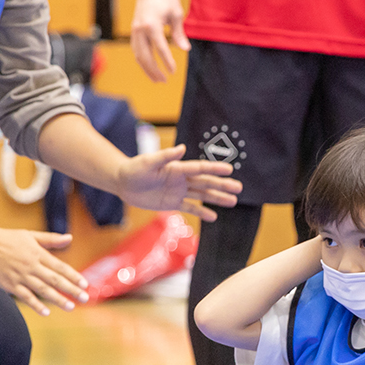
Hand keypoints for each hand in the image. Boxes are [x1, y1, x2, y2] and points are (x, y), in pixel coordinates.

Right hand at [0, 226, 86, 315]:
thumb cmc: (6, 238)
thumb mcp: (30, 235)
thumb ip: (51, 239)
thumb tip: (70, 238)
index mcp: (38, 253)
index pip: (60, 267)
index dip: (74, 276)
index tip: (85, 284)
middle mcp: (31, 265)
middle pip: (55, 280)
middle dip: (71, 290)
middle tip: (85, 298)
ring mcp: (20, 276)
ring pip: (43, 290)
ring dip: (58, 299)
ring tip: (70, 306)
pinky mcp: (9, 284)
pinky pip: (25, 297)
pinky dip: (36, 305)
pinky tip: (46, 312)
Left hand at [110, 144, 241, 219]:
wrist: (124, 183)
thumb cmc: (134, 169)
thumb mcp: (148, 162)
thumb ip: (165, 156)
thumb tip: (181, 148)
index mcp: (177, 168)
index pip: (200, 168)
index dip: (215, 168)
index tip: (230, 169)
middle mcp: (181, 179)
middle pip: (206, 182)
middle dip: (222, 185)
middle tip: (240, 188)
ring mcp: (179, 191)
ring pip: (202, 195)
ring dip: (217, 198)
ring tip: (233, 201)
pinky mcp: (173, 203)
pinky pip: (190, 208)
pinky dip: (201, 212)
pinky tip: (214, 216)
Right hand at [129, 0, 188, 80]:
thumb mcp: (176, 13)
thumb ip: (179, 33)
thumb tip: (185, 49)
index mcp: (151, 24)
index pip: (160, 47)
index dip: (167, 61)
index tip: (173, 72)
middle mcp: (140, 29)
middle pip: (145, 55)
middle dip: (154, 70)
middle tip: (164, 81)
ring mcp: (134, 30)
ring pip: (138, 55)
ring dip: (147, 68)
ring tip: (157, 79)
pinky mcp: (134, 31)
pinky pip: (136, 49)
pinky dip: (142, 60)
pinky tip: (150, 68)